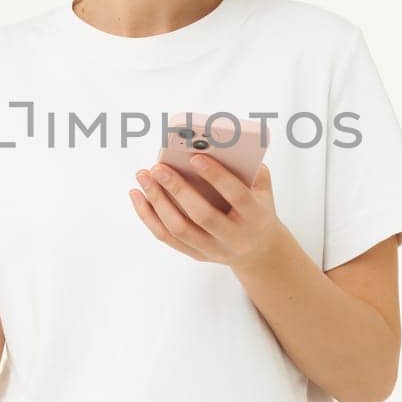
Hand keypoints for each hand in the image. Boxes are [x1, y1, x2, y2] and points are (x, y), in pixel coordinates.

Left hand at [130, 157, 284, 269]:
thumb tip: (215, 146)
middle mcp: (235, 237)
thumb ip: (248, 168)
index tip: (195, 157)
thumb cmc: (258, 208)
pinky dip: (149, 216)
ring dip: (157, 201)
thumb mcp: (263, 189)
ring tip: (144, 177)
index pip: (236, 196)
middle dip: (178, 189)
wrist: (259, 251)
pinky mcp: (196, 254)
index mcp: (256, 217)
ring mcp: (214, 250)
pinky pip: (167, 237)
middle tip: (158, 167)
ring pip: (179, 229)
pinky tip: (137, 195)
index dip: (217, 176)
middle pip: (202, 215)